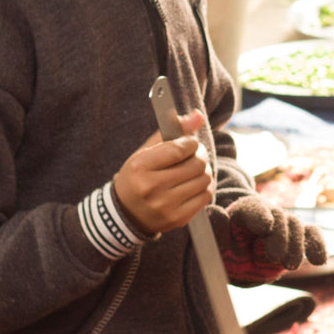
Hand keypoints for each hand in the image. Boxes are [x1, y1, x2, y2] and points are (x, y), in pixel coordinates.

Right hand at [113, 109, 213, 234]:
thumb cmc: (138, 176)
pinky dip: (205, 187)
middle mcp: (151, 188)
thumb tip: (198, 115)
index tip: (188, 143)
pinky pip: (206, 196)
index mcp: (140, 167)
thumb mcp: (145, 151)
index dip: (190, 143)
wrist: (127, 213)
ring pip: (205, 179)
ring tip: (193, 170)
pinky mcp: (178, 219)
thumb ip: (171, 130)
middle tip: (193, 155)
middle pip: (196, 164)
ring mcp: (165, 206)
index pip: (179, 149)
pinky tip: (194, 185)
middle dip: (199, 156)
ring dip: (204, 171)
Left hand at [210, 197, 326, 285]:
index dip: (260, 216)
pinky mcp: (298, 238)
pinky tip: (319, 261)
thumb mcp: (216, 244)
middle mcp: (268, 214)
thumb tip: (216, 211)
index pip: (253, 208)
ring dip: (296, 246)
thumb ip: (217, 230)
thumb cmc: (227, 250)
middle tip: (275, 258)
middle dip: (280, 237)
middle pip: (279, 218)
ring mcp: (285, 225)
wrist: (241, 259)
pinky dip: (318, 245)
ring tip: (289, 265)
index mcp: (245, 211)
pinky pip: (312, 235)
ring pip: (296, 226)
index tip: (266, 227)